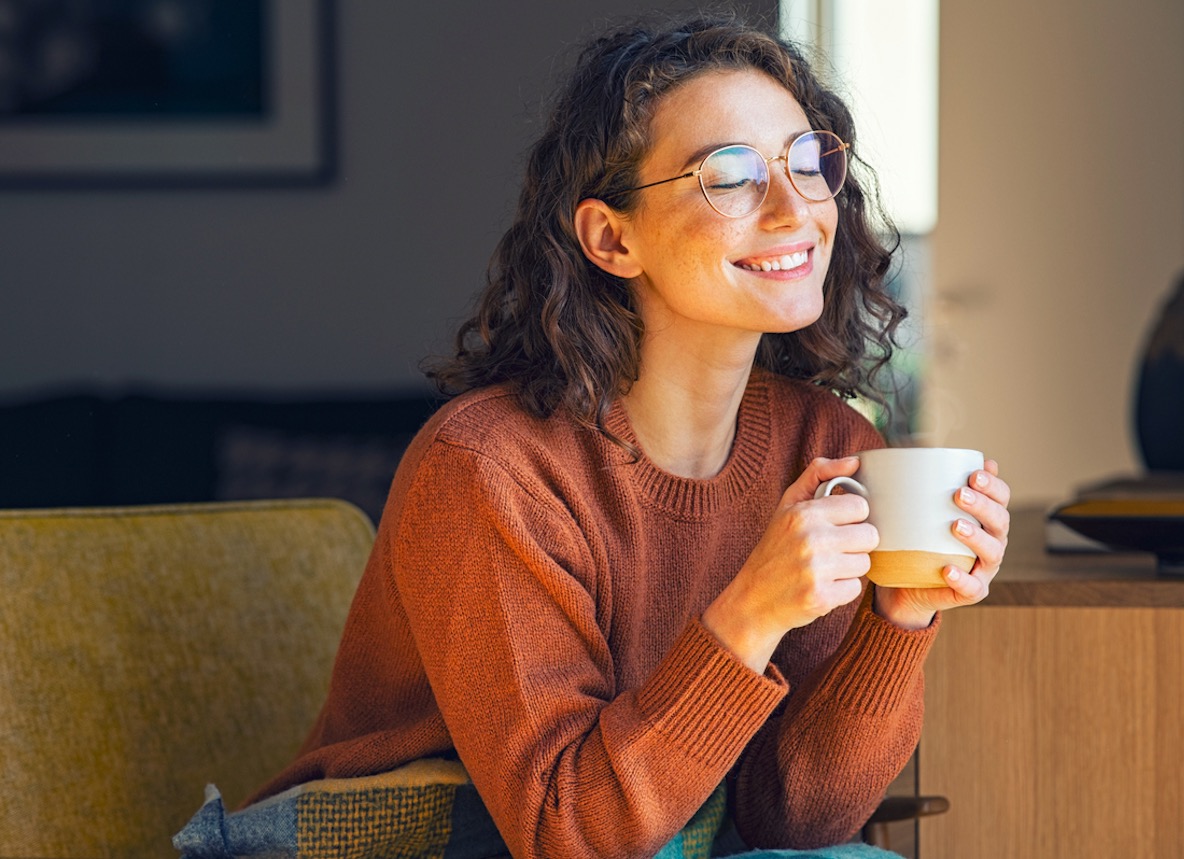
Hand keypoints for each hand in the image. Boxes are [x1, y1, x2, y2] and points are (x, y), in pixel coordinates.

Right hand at [703, 456, 877, 672]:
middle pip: (869, 536)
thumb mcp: (788, 506)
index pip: (860, 507)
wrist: (752, 600)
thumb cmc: (775, 548)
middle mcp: (810, 539)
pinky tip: (821, 586)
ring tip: (824, 569)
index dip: (850, 518)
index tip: (834, 526)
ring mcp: (816, 570)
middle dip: (854, 544)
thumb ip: (818, 475)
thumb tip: (855, 461)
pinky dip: (841, 590)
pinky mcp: (821, 598)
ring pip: (865, 563)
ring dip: (848, 568)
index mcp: (804, 513)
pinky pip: (855, 588)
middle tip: (831, 550)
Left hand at [873, 459, 1011, 629]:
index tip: (973, 474)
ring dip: (977, 538)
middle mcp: (991, 541)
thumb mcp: (919, 511)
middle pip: (1000, 521)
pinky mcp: (970, 591)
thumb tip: (919, 449)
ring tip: (956, 526)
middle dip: (983, 505)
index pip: (1000, 498)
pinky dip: (962, 578)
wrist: (906, 584)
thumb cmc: (917, 539)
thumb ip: (925, 485)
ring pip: (992, 552)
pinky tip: (948, 569)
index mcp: (985, 519)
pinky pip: (972, 587)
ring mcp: (983, 568)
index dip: (994, 486)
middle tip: (959, 494)